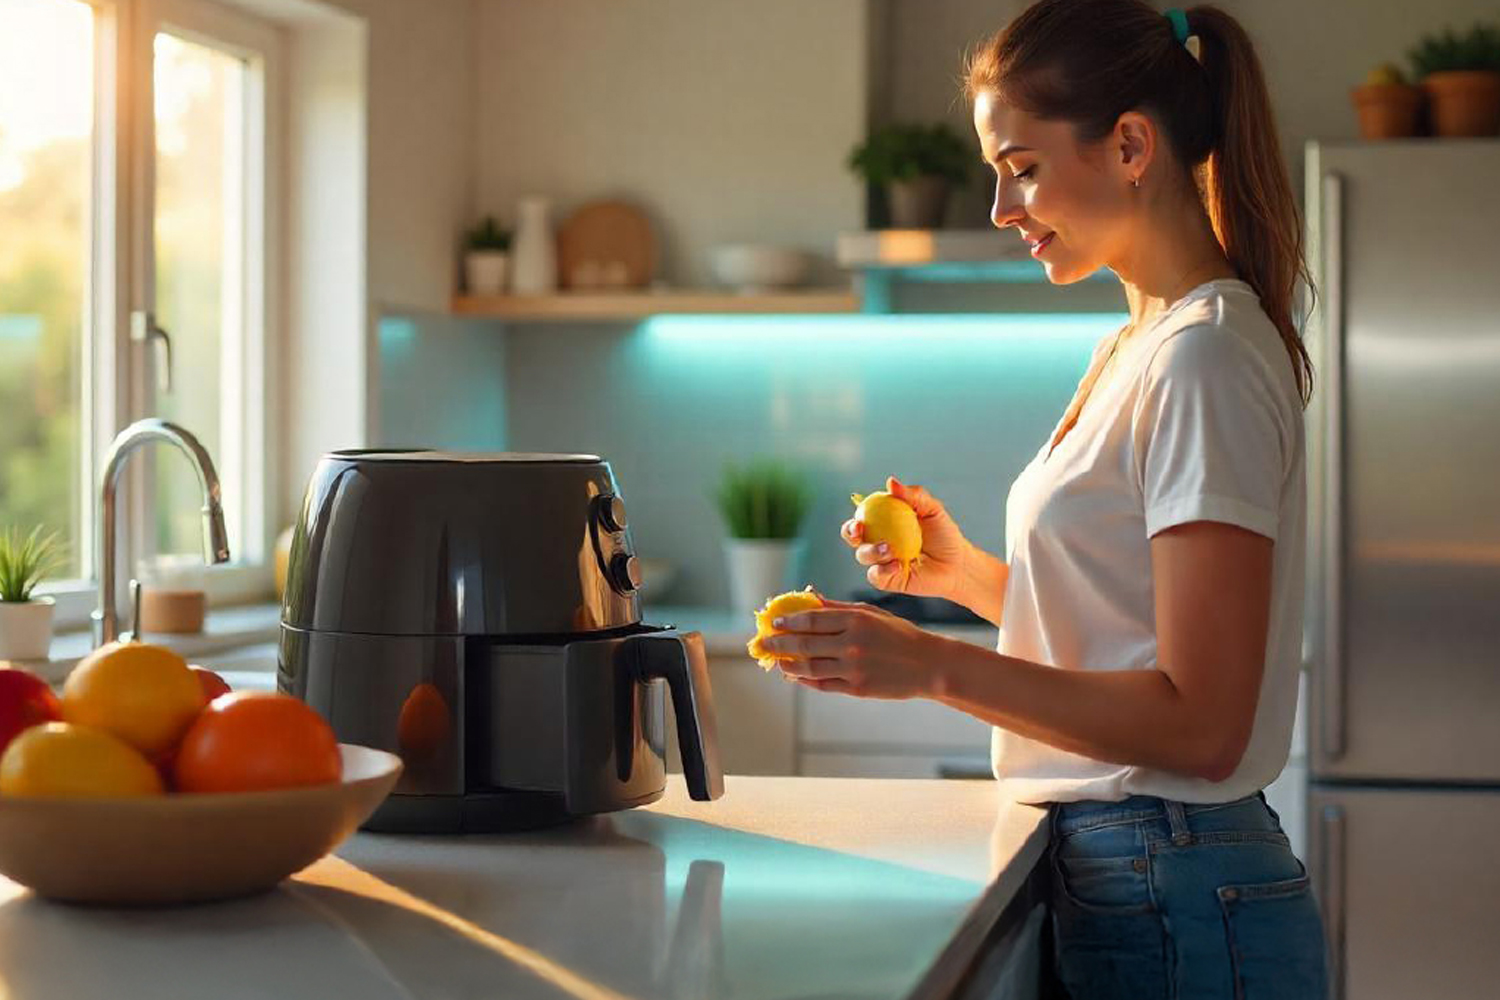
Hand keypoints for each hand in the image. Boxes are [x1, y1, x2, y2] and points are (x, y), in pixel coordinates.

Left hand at [754, 596, 949, 699]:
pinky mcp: (856, 688)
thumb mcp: (872, 614)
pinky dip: (804, 680)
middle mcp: (851, 644)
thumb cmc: (899, 635)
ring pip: (808, 667)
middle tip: (763, 644)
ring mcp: (853, 668)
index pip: (811, 620)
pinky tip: (794, 676)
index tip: (773, 622)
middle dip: (779, 644)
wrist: (927, 665)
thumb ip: (839, 608)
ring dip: (787, 665)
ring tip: (775, 662)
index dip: (788, 621)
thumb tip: (810, 599)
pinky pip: (822, 684)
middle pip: (804, 644)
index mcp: (856, 620)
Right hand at [842, 476, 971, 600]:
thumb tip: (891, 482)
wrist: (958, 565)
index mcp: (885, 524)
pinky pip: (875, 576)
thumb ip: (913, 495)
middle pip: (853, 538)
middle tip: (859, 531)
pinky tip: (898, 565)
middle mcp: (879, 542)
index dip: (854, 516)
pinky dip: (883, 570)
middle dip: (850, 533)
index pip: (862, 518)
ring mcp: (882, 562)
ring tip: (890, 549)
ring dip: (872, 551)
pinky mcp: (888, 580)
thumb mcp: (932, 510)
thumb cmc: (945, 536)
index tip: (859, 517)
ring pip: (862, 556)